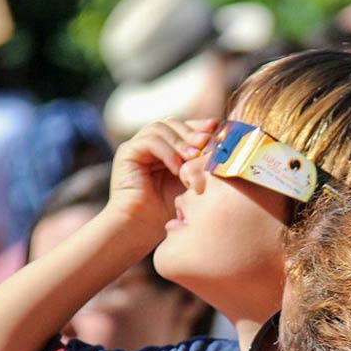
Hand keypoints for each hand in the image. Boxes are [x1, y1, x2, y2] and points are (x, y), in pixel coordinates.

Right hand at [108, 119, 216, 233]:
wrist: (142, 227)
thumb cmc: (167, 209)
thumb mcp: (191, 181)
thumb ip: (201, 162)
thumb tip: (222, 144)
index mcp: (167, 149)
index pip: (185, 128)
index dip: (201, 127)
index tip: (219, 129)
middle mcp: (151, 144)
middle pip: (173, 123)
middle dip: (193, 131)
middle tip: (207, 143)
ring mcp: (138, 146)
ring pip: (161, 128)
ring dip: (180, 141)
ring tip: (193, 157)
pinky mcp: (127, 152)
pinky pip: (150, 141)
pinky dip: (166, 151)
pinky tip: (177, 168)